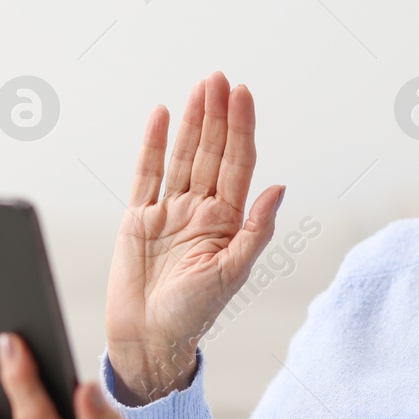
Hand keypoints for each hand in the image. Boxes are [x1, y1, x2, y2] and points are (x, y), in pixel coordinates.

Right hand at [106, 72, 284, 404]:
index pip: (237, 164)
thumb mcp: (232, 274)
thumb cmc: (193, 315)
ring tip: (200, 87)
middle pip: (211, 152)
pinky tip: (161, 116)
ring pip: (182, 155)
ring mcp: (169, 211)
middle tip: (220, 79)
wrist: (148, 339)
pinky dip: (152, 144)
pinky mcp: (138, 218)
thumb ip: (255, 231)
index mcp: (227, 222)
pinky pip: (146, 173)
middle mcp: (200, 211)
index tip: (243, 95)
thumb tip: (279, 188)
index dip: (241, 128)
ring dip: (192, 121)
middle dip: (217, 115)